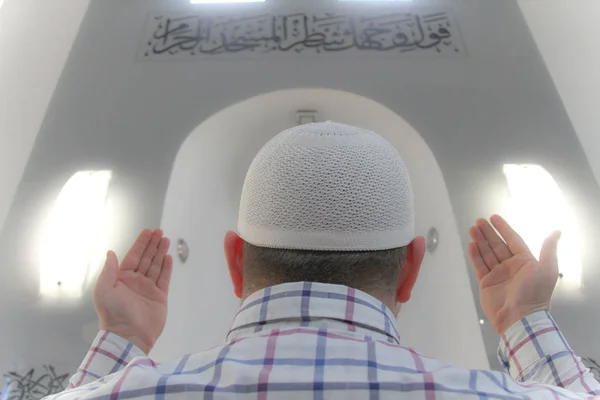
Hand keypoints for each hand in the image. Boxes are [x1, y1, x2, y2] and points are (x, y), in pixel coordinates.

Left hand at [93, 229, 172, 353]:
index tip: (148, 232)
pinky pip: (164, 278)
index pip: (133, 256)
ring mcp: (148, 289)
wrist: (128, 335)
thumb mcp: (103, 290)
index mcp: (121, 279)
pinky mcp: (159, 297)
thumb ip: (108, 270)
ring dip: (161, 253)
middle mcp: (135, 282)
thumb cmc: (113, 313)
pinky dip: (166, 268)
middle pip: (146, 258)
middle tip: (160, 232)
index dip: (140, 243)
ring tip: (166, 240)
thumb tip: (110, 252)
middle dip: (153, 245)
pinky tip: (168, 257)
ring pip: (156, 266)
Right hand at [468, 215, 560, 335]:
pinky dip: (475, 255)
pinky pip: (480, 265)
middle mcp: (511, 267)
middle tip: (479, 221)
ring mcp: (498, 275)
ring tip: (472, 229)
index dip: (503, 228)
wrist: (520, 318)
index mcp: (525, 262)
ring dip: (480, 240)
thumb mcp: (547, 269)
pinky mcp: (487, 283)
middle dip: (488, 232)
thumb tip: (556, 232)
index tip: (494, 217)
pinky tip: (471, 245)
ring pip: (487, 253)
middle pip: (497, 245)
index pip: (513, 240)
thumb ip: (549, 249)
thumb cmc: (535, 294)